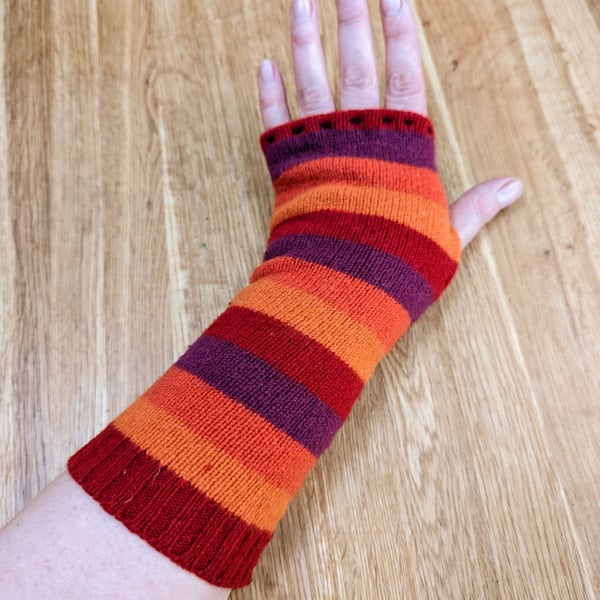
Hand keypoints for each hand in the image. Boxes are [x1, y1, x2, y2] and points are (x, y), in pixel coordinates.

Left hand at [257, 0, 521, 247]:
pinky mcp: (287, 168)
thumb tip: (513, 188)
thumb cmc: (396, 264)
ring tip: (301, 1)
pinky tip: (264, 64)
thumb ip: (476, 206)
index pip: (404, 73)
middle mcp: (358, 137)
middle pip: (355, 63)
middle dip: (351, 18)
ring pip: (310, 80)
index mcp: (401, 146)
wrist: (342, 289)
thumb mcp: (446, 236)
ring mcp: (319, 149)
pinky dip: (269, 93)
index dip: (399, 31)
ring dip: (304, 39)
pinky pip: (276, 121)